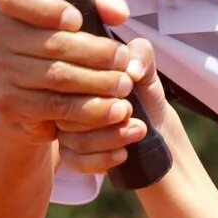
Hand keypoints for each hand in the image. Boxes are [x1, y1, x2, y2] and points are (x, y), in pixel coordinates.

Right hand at [0, 0, 145, 150]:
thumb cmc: (62, 39)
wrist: (31, 91)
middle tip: (123, 60)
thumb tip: (117, 12)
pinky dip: (89, 109)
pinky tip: (112, 109)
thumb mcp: (84, 10)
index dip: (48, 8)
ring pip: (56, 76)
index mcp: (8, 2)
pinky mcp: (10, 104)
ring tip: (124, 85)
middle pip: (51, 43)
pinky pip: (55, 107)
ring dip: (97, 82)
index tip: (78, 20)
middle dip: (96, 53)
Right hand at [59, 23, 170, 177]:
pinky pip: (78, 162)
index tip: (128, 84)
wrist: (155, 127)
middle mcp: (62, 102)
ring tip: (138, 129)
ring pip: (76, 140)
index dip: (98, 83)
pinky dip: (103, 159)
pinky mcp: (72, 156)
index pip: (68, 78)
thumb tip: (130, 70)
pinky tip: (124, 153)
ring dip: (111, 136)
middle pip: (67, 111)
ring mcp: (65, 131)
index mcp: (73, 75)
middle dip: (103, 113)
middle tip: (129, 110)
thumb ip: (141, 55)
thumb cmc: (143, 93)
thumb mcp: (145, 69)